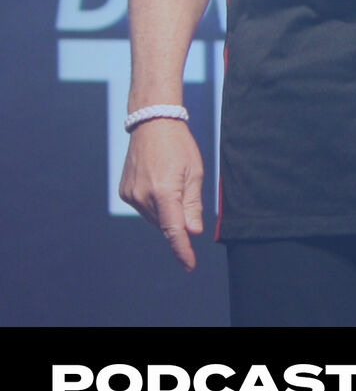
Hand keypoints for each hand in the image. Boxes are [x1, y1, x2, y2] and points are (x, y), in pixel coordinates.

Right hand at [118, 117, 204, 270]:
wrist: (152, 124)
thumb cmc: (179, 146)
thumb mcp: (195, 172)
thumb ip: (193, 204)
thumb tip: (192, 232)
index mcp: (164, 191)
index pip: (174, 230)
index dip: (182, 250)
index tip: (189, 266)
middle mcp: (143, 196)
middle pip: (165, 224)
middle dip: (179, 221)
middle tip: (187, 194)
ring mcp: (130, 195)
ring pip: (155, 218)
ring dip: (167, 212)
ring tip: (173, 183)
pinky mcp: (124, 193)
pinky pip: (144, 208)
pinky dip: (155, 205)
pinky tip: (160, 184)